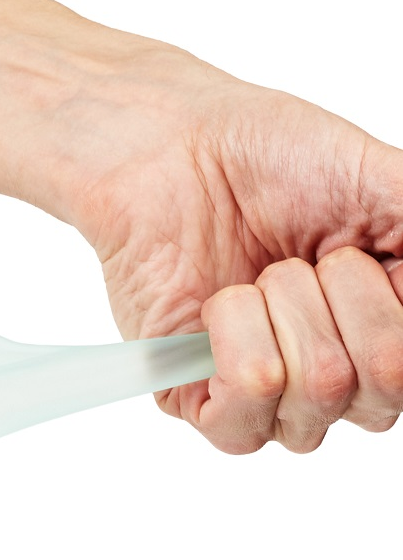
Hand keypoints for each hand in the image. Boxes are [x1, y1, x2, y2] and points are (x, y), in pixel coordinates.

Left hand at [74, 68, 402, 452]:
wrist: (177, 153)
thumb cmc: (278, 164)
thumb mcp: (387, 187)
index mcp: (393, 339)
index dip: (394, 293)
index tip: (357, 249)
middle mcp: (345, 386)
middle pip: (387, 380)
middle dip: (344, 291)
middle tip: (301, 260)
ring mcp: (276, 403)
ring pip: (321, 385)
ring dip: (286, 304)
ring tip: (257, 279)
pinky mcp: (207, 407)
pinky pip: (251, 392)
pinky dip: (238, 333)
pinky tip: (220, 310)